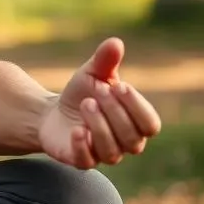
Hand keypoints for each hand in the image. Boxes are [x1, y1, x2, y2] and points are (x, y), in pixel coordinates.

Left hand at [39, 37, 161, 168]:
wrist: (52, 112)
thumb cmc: (82, 93)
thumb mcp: (91, 74)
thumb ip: (105, 61)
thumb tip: (115, 42)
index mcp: (135, 122)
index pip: (150, 124)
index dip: (137, 106)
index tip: (118, 86)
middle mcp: (124, 143)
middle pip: (132, 137)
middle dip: (115, 112)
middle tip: (96, 91)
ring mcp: (103, 154)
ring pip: (112, 151)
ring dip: (99, 126)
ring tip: (86, 104)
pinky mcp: (81, 161)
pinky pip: (87, 162)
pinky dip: (83, 146)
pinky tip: (76, 130)